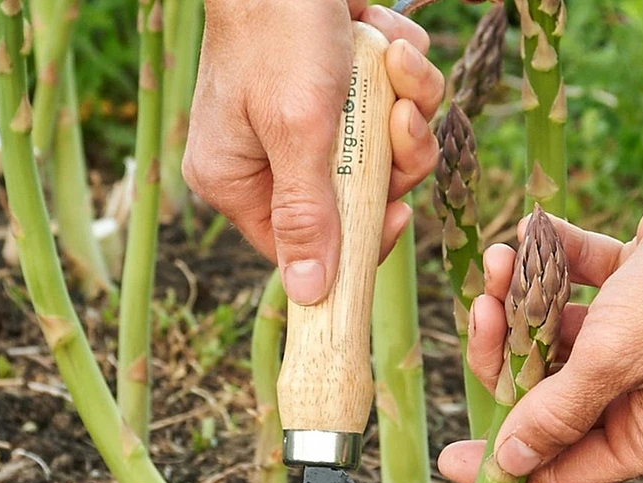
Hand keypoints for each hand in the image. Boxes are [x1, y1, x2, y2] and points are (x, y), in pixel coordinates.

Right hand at [183, 0, 443, 304]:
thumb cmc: (279, 28)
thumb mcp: (297, 130)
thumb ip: (307, 214)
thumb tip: (307, 294)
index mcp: (236, 180)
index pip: (304, 248)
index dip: (359, 238)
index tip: (399, 214)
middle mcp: (266, 159)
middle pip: (352, 201)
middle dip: (392, 159)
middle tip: (400, 121)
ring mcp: (304, 122)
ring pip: (380, 152)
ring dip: (406, 109)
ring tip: (396, 65)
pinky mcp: (337, 88)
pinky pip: (386, 105)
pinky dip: (401, 74)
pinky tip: (388, 40)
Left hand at [438, 138, 642, 482]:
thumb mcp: (611, 362)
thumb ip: (554, 415)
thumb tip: (509, 466)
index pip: (567, 468)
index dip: (506, 464)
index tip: (451, 461)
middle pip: (552, 401)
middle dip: (508, 356)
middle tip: (478, 316)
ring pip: (558, 340)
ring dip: (522, 301)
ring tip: (500, 262)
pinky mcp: (640, 290)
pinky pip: (581, 289)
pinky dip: (556, 263)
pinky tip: (536, 232)